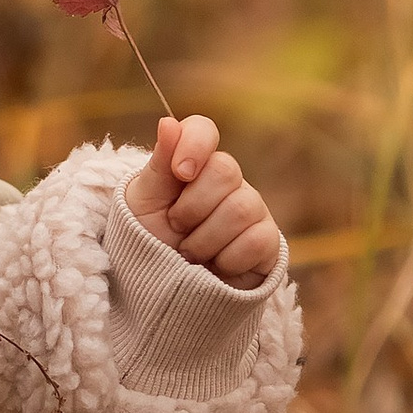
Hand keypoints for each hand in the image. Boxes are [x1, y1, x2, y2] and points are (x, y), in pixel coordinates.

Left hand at [123, 114, 279, 284]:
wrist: (164, 290)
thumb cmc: (151, 239)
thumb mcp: (144, 202)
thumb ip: (159, 163)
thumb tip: (168, 122)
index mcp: (193, 163)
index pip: (203, 130)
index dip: (194, 145)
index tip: (179, 173)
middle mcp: (228, 182)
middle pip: (225, 170)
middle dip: (192, 207)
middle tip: (176, 228)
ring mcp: (252, 210)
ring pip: (241, 208)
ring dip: (204, 239)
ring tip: (189, 253)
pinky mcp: (268, 242)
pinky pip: (258, 240)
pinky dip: (227, 259)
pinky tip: (215, 266)